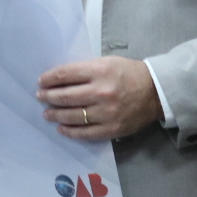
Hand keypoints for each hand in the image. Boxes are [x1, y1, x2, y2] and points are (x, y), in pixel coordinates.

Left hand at [37, 58, 162, 140]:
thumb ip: (85, 71)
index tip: (41, 82)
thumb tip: (60, 80)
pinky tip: (62, 128)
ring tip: (47, 114)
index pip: (66, 75)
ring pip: (72, 116)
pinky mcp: (111, 129)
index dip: (49, 78)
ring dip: (56, 115)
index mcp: (100, 71)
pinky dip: (70, 131)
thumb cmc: (129, 74)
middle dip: (48, 97)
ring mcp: (106, 112)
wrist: (156, 92)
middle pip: (66, 96)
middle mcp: (101, 92)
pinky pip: (85, 133)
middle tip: (40, 97)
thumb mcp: (107, 63)